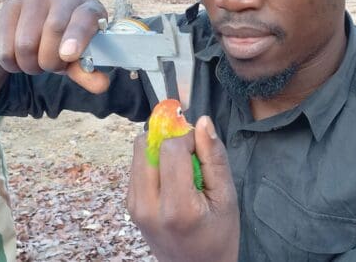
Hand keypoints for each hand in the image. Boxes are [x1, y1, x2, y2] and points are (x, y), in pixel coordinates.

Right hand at [0, 0, 109, 92]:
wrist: (28, 34)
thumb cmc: (62, 47)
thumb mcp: (76, 62)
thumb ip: (87, 73)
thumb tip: (101, 85)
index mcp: (89, 8)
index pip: (86, 16)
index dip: (77, 36)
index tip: (68, 55)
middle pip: (54, 29)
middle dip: (50, 60)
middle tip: (50, 67)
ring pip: (26, 42)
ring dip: (29, 64)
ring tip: (35, 61)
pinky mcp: (9, 5)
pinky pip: (5, 46)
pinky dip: (11, 62)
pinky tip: (17, 57)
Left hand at [127, 116, 239, 261]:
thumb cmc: (218, 235)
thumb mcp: (226, 197)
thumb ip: (214, 157)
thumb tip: (203, 121)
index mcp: (176, 207)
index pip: (170, 148)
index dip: (188, 138)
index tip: (202, 148)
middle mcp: (147, 205)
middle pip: (146, 144)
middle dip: (170, 139)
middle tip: (191, 153)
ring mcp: (133, 205)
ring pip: (138, 151)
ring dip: (160, 148)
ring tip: (182, 167)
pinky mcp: (129, 204)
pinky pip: (136, 165)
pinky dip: (153, 161)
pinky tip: (171, 177)